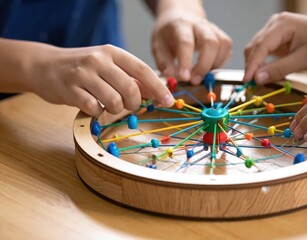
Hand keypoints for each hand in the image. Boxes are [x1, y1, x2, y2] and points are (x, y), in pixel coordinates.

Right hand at [30, 44, 173, 115]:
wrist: (44, 65)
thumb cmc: (84, 68)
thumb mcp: (108, 66)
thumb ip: (131, 77)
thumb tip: (157, 92)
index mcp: (112, 52)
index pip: (142, 69)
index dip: (158, 88)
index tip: (169, 101)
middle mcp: (98, 60)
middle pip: (130, 89)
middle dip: (135, 103)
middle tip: (130, 106)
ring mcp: (83, 74)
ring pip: (114, 101)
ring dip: (116, 109)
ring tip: (108, 104)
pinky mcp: (70, 90)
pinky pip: (95, 109)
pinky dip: (98, 113)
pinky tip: (93, 106)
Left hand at [152, 7, 231, 84]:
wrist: (179, 16)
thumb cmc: (168, 33)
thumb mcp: (158, 46)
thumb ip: (164, 62)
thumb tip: (171, 76)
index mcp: (180, 25)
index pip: (186, 42)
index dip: (186, 62)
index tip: (184, 78)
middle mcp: (199, 25)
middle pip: (210, 42)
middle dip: (204, 65)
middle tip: (195, 81)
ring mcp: (213, 29)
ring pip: (223, 45)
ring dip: (215, 64)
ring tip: (202, 75)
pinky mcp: (221, 36)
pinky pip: (227, 49)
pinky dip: (221, 62)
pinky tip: (209, 69)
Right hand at [243, 12, 306, 83]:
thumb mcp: (304, 60)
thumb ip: (279, 69)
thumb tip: (257, 79)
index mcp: (282, 25)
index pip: (260, 46)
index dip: (251, 65)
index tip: (246, 82)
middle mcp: (274, 23)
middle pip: (254, 47)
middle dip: (251, 66)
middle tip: (252, 86)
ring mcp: (273, 28)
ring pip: (255, 48)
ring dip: (255, 65)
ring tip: (258, 82)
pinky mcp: (274, 35)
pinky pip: (262, 50)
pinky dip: (261, 62)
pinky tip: (264, 74)